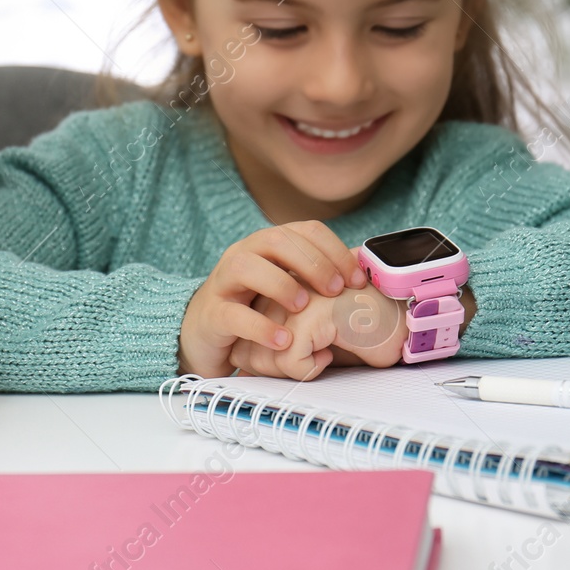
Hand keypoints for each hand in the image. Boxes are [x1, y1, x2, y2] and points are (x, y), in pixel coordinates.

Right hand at [178, 221, 367, 377]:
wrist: (205, 334)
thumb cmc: (257, 310)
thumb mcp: (290, 289)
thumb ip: (318, 281)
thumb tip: (364, 277)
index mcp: (268, 245)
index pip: (306, 230)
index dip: (335, 250)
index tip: (356, 280)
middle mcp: (245, 254)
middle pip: (276, 239)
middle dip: (312, 263)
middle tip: (335, 290)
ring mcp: (223, 282)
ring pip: (246, 266)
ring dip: (281, 284)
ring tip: (303, 308)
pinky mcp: (212, 315)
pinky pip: (232, 314)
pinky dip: (261, 326)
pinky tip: (284, 339)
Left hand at [230, 284, 408, 379]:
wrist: (396, 319)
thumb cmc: (354, 332)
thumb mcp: (306, 340)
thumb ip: (273, 345)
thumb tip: (241, 365)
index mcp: (274, 292)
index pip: (243, 342)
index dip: (268, 360)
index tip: (300, 352)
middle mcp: (277, 291)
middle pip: (247, 353)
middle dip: (277, 368)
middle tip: (313, 354)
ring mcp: (290, 300)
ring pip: (264, 359)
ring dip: (294, 368)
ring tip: (324, 348)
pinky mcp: (306, 316)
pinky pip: (289, 363)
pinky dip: (312, 368)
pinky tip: (333, 347)